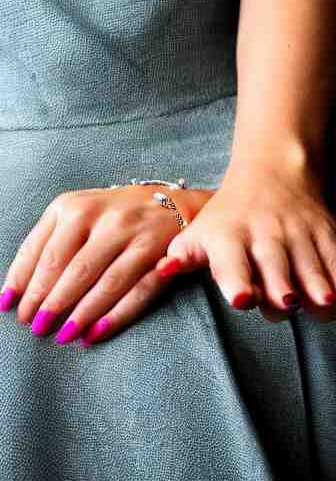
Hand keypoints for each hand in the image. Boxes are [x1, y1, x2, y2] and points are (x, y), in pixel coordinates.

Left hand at [0, 184, 213, 344]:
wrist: (169, 204)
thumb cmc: (110, 215)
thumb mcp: (74, 214)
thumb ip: (47, 242)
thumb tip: (16, 289)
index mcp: (72, 207)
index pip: (39, 249)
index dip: (22, 282)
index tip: (8, 307)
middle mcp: (103, 217)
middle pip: (69, 268)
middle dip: (48, 302)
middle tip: (35, 326)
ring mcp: (134, 236)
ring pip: (103, 282)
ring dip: (79, 314)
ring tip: (61, 335)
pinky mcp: (160, 255)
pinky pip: (137, 292)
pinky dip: (115, 316)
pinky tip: (95, 334)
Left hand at [155, 149, 335, 322]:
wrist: (273, 175)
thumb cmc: (228, 216)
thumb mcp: (199, 231)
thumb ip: (182, 255)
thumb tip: (162, 272)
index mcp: (228, 237)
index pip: (232, 261)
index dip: (237, 280)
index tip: (242, 298)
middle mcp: (265, 235)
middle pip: (276, 266)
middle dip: (281, 287)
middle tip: (285, 302)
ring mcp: (299, 235)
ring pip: (313, 266)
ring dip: (318, 287)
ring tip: (321, 304)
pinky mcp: (328, 235)